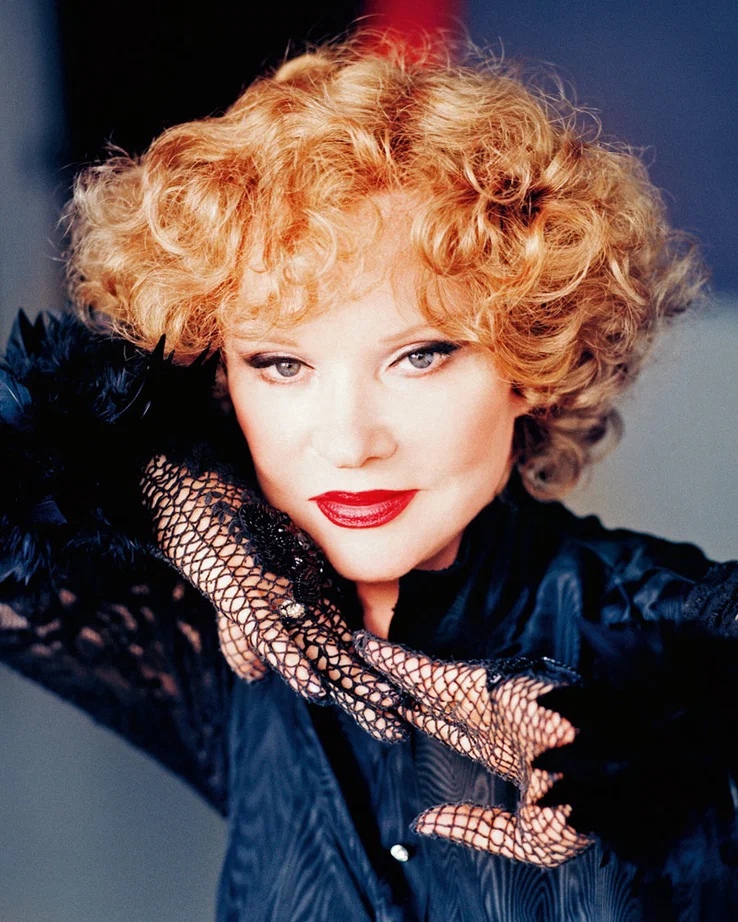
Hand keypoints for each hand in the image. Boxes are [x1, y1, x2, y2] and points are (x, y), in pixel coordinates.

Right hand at [141, 456, 405, 740]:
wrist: (194, 500)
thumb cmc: (226, 544)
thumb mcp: (238, 599)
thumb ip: (248, 637)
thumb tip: (255, 675)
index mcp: (304, 608)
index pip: (340, 659)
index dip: (364, 691)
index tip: (392, 725)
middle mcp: (299, 606)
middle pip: (340, 659)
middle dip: (369, 694)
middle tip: (401, 727)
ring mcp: (277, 600)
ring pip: (320, 647)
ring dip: (351, 679)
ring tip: (383, 704)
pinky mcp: (246, 594)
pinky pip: (271, 633)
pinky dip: (291, 662)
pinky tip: (312, 688)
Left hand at [355, 632, 592, 865]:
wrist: (610, 770)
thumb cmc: (579, 807)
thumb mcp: (525, 838)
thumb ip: (473, 828)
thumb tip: (423, 823)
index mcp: (503, 749)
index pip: (452, 732)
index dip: (423, 722)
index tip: (396, 714)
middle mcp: (487, 719)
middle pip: (431, 702)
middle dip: (400, 692)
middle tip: (365, 679)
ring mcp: (481, 700)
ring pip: (422, 681)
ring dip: (389, 670)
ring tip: (352, 654)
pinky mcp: (477, 685)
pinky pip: (424, 671)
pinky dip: (393, 660)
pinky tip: (364, 649)